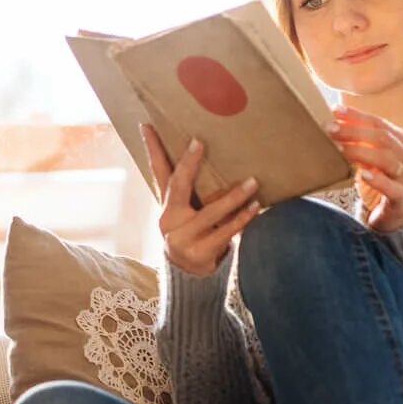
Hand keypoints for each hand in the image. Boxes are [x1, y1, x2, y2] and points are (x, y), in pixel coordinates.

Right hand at [140, 123, 261, 275]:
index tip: (148, 125)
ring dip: (234, 196)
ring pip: (210, 212)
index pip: (157, 172)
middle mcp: (170, 219)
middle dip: (188, 164)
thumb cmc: (192, 235)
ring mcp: (182, 238)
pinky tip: (254, 207)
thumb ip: (191, 192)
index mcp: (167, 206)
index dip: (152, 149)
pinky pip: (226, 232)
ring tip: (253, 182)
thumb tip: (210, 156)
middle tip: (199, 143)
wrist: (187, 278)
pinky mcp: (200, 252)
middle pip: (178, 186)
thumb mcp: (185, 215)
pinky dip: (242, 219)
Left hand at [330, 106, 402, 231]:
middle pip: (384, 139)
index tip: (335, 111)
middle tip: (331, 130)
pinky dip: (378, 180)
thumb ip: (361, 140)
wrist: (394, 216)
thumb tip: (334, 118)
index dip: (358, 117)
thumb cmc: (381, 182)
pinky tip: (362, 175)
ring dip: (361, 152)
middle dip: (355, 132)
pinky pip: (393, 189)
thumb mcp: (372, 158)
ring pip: (388, 160)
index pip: (381, 124)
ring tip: (339, 149)